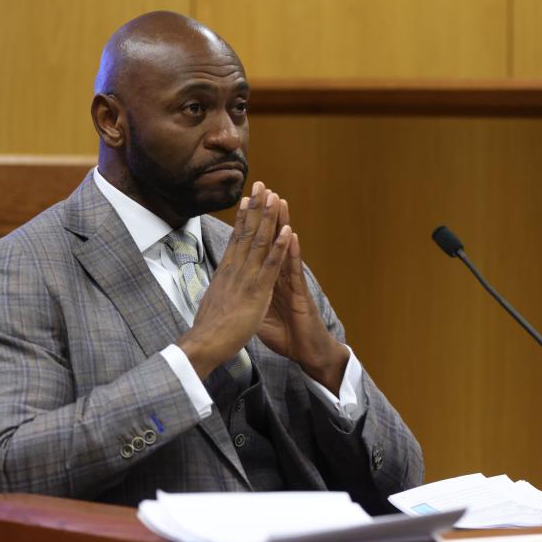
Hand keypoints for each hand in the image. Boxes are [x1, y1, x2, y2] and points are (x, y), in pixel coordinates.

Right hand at [176, 181, 291, 378]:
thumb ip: (220, 288)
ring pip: (259, 242)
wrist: (205, 343)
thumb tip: (218, 282)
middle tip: (262, 184)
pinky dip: (280, 247)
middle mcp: (235, 269)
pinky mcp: (257, 291)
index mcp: (226, 271)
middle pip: (247, 232)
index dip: (243, 217)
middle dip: (256, 207)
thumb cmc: (208, 329)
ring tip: (275, 197)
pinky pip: (271, 265)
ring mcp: (246, 278)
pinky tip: (287, 231)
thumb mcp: (213, 301)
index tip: (248, 198)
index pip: (236, 238)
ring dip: (268, 219)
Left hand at [258, 199, 348, 394]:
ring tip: (279, 201)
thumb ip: (249, 300)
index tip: (244, 203)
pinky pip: (294, 271)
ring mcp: (291, 282)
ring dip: (282, 224)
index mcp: (267, 279)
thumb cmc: (286, 334)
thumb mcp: (258, 316)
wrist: (307, 352)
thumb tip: (233, 293)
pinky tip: (290, 235)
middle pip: (271, 239)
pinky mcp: (301, 294)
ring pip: (285, 248)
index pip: (258, 246)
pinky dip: (292, 253)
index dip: (250, 225)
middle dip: (266, 214)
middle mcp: (280, 276)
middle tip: (263, 189)